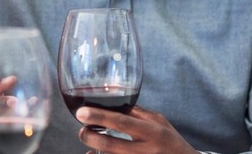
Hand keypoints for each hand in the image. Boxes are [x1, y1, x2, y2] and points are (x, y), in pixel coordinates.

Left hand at [75, 105, 199, 153]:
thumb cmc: (170, 141)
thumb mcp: (159, 122)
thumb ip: (137, 113)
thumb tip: (111, 103)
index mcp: (152, 132)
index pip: (122, 122)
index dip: (100, 117)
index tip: (81, 112)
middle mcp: (147, 150)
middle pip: (111, 146)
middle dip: (90, 137)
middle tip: (81, 131)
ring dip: (95, 150)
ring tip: (89, 141)